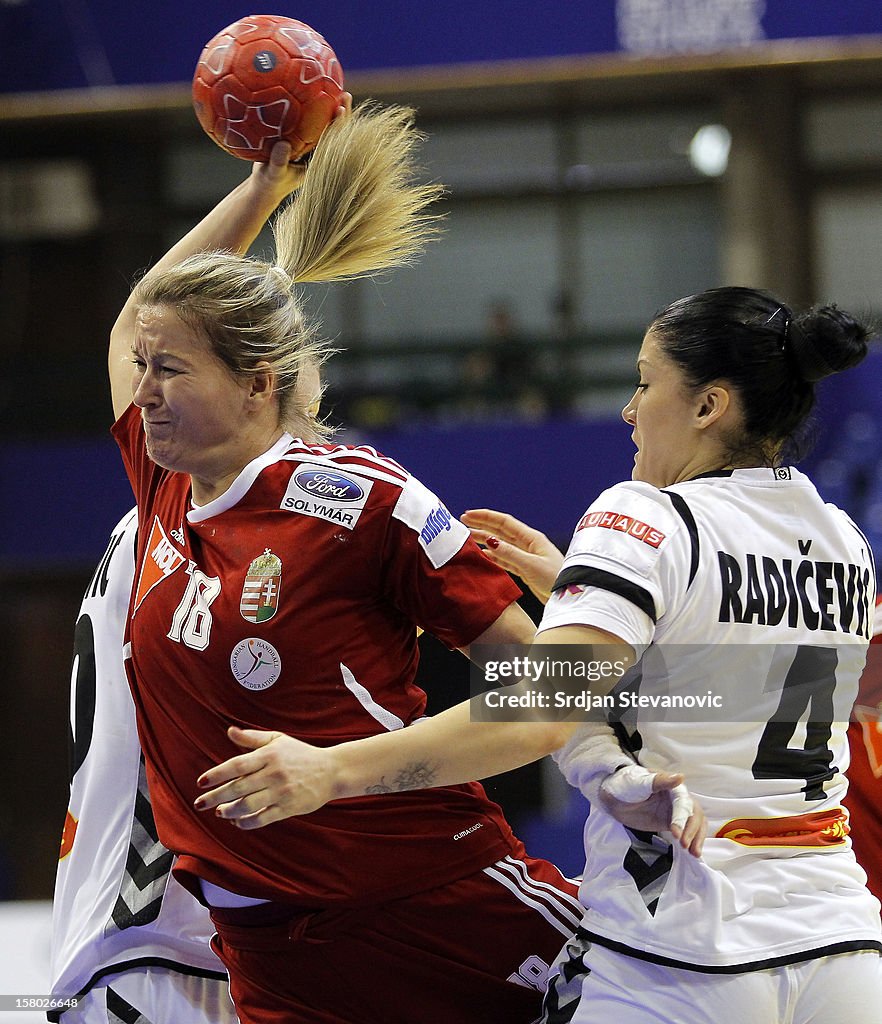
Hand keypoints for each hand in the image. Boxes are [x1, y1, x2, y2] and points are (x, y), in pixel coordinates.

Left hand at [194, 727, 334, 828]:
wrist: (332, 770)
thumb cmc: (301, 754)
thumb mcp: (278, 740)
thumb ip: (252, 738)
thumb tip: (229, 731)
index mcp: (269, 755)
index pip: (236, 765)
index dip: (217, 774)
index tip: (201, 782)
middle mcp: (274, 773)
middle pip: (238, 787)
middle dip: (215, 796)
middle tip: (200, 803)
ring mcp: (281, 792)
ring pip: (247, 805)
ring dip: (229, 810)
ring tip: (219, 812)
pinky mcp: (289, 807)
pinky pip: (262, 818)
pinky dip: (246, 822)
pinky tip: (237, 821)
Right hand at [248, 92, 352, 198]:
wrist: (263, 187)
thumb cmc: (270, 184)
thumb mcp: (273, 175)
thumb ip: (278, 162)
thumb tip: (284, 146)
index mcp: (319, 160)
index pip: (334, 141)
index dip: (340, 126)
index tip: (341, 109)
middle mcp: (318, 151)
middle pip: (335, 131)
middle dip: (341, 113)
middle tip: (344, 93)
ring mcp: (310, 145)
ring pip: (323, 124)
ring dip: (329, 106)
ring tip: (334, 86)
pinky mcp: (301, 139)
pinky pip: (308, 121)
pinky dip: (310, 107)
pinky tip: (308, 89)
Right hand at [461, 508, 563, 603]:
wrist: (571, 595)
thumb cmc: (557, 579)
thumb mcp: (532, 565)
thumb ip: (510, 554)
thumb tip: (490, 541)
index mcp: (532, 538)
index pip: (504, 522)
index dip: (485, 517)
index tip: (469, 514)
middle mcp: (528, 544)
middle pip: (501, 531)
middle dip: (482, 525)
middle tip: (463, 521)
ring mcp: (527, 556)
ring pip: (501, 544)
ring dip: (485, 539)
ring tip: (468, 537)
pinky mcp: (526, 569)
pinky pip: (505, 558)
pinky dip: (493, 555)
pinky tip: (483, 555)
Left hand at [599, 767, 705, 856]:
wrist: (613, 796)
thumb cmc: (625, 784)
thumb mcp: (639, 782)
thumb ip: (659, 781)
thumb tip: (681, 777)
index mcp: (671, 785)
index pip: (683, 802)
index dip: (682, 817)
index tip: (676, 832)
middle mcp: (677, 797)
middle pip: (693, 813)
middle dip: (691, 830)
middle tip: (684, 844)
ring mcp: (674, 811)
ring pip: (695, 823)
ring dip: (696, 837)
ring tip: (693, 853)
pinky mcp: (671, 822)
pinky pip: (687, 831)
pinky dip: (693, 840)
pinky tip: (693, 852)